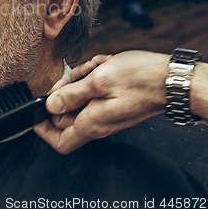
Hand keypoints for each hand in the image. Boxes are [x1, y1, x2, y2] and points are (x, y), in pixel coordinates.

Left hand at [33, 51, 168, 153]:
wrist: (172, 80)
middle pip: (66, 114)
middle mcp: (98, 122)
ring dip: (82, 79)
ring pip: (79, 98)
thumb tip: (49, 106)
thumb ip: (71, 95)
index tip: (35, 112)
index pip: (60, 142)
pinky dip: (94, 76)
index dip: (43, 130)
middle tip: (73, 76)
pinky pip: (93, 91)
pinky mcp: (113, 103)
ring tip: (95, 68)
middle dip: (64, 91)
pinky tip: (103, 66)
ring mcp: (106, 113)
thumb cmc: (140, 79)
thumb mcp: (99, 81)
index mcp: (92, 123)